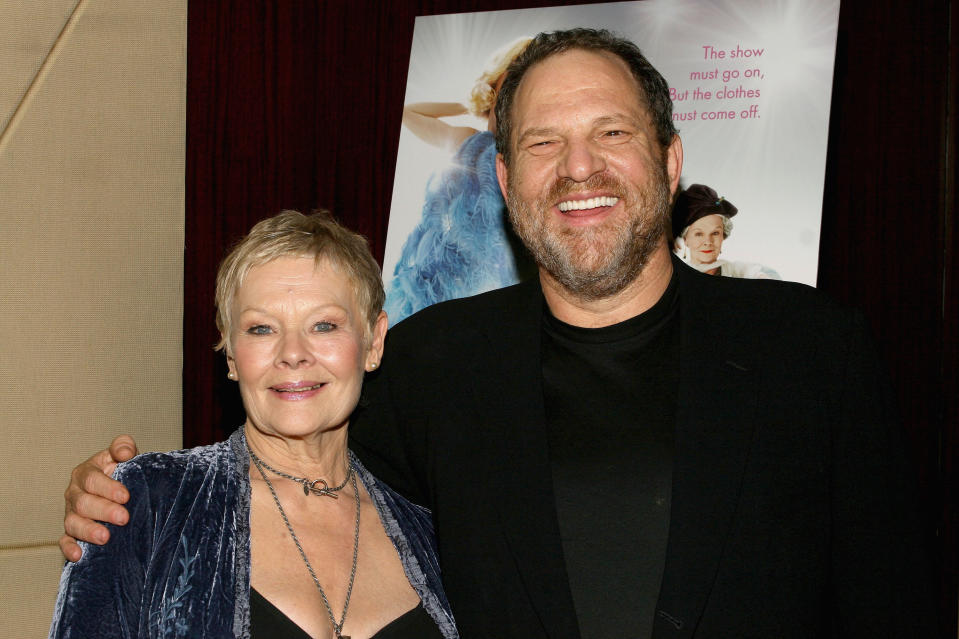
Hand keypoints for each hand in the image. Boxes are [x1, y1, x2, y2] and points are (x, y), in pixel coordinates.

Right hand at [59, 435, 137, 560]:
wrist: (120, 490)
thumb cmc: (121, 470)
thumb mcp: (121, 455)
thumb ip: (123, 447)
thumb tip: (124, 452)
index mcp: (86, 473)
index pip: (93, 480)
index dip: (108, 488)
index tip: (126, 496)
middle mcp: (75, 493)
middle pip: (84, 503)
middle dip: (104, 511)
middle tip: (124, 517)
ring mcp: (72, 513)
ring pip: (73, 523)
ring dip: (88, 531)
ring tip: (105, 537)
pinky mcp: (71, 531)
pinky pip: (65, 540)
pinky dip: (69, 548)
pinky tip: (78, 555)